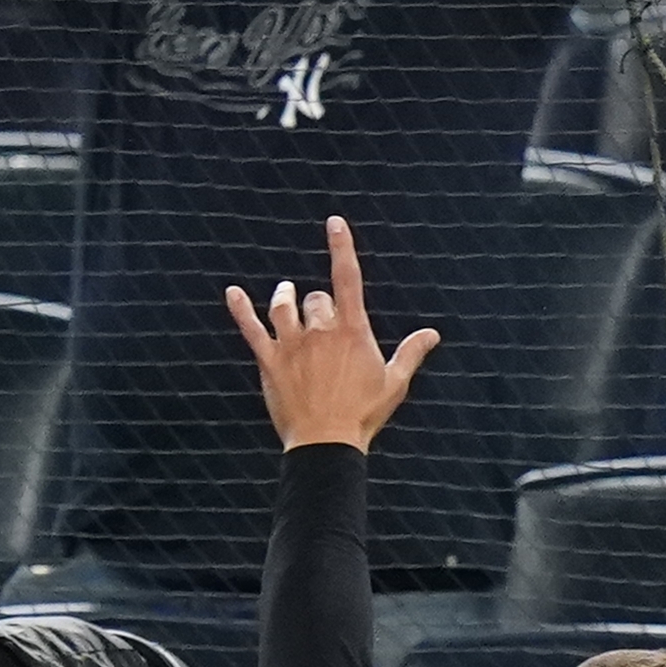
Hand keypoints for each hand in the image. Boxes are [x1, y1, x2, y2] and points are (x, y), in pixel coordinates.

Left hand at [223, 217, 441, 450]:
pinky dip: (241, 309)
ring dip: (285, 296)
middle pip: (316, 298)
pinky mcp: (269, 361)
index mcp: (352, 331)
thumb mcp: (394, 383)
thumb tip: (433, 333)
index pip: (347, 278)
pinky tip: (232, 293)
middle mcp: (321, 331)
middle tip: (322, 323)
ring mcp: (292, 344)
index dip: (341, 247)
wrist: (327, 443)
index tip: (334, 223)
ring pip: (283, 305)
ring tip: (286, 293)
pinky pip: (251, 328)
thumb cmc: (363, 414)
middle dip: (319, 304)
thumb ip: (411, 352)